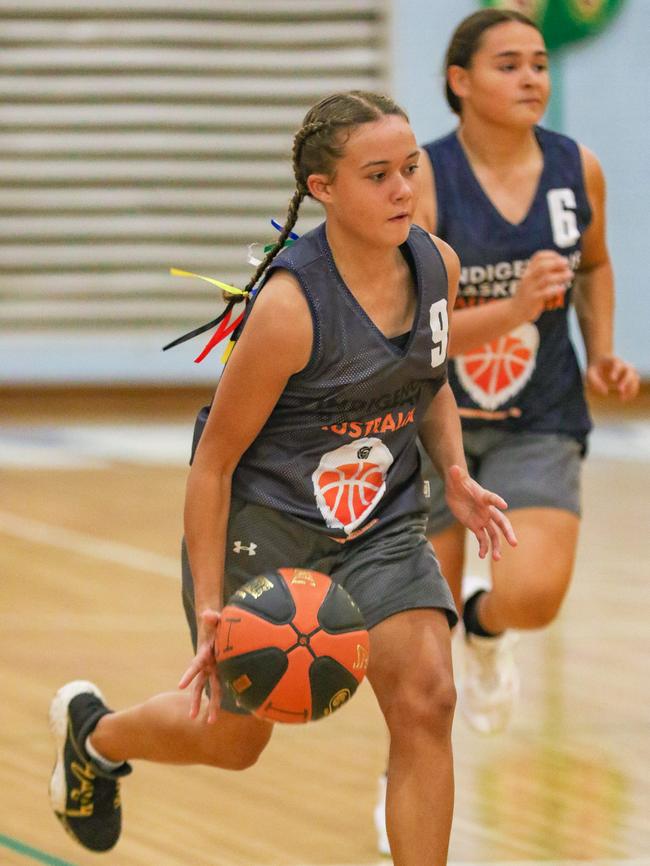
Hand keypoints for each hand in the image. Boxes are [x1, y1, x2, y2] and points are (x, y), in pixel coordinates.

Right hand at [178, 608, 221, 722]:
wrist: (217, 627)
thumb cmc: (216, 623)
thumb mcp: (215, 619)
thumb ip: (212, 617)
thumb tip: (207, 614)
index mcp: (204, 654)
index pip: (194, 666)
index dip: (187, 675)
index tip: (179, 686)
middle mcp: (206, 665)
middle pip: (199, 686)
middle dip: (195, 701)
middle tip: (191, 717)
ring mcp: (214, 669)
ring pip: (211, 689)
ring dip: (210, 705)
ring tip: (211, 722)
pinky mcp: (223, 670)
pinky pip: (225, 684)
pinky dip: (232, 694)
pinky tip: (238, 705)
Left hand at [444, 464, 516, 559]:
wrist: (456, 489)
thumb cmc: (458, 482)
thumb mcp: (455, 478)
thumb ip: (456, 474)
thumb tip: (453, 467)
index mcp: (483, 497)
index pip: (492, 498)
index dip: (497, 500)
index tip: (504, 505)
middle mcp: (487, 510)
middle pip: (501, 522)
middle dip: (507, 532)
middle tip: (514, 542)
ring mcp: (483, 519)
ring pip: (494, 534)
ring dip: (496, 546)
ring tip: (496, 558)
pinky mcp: (476, 526)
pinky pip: (482, 539)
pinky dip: (483, 547)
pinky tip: (482, 556)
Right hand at [510, 250, 573, 322]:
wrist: (515, 310)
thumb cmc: (529, 294)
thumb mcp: (533, 280)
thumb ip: (545, 273)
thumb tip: (565, 267)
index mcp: (528, 271)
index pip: (538, 257)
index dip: (552, 255)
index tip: (561, 258)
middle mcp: (528, 278)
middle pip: (542, 266)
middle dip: (557, 263)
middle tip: (567, 264)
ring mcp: (530, 289)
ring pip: (546, 279)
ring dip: (561, 276)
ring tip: (570, 275)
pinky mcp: (533, 299)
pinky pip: (546, 293)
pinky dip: (556, 289)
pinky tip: (562, 288)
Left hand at [586, 355, 639, 400]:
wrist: (601, 362)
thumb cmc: (595, 369)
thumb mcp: (590, 373)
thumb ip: (595, 382)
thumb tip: (605, 392)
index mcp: (614, 361)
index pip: (618, 364)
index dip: (616, 371)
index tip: (612, 379)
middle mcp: (624, 365)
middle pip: (629, 371)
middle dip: (625, 380)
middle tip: (619, 389)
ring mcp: (629, 371)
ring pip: (635, 379)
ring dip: (630, 388)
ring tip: (621, 398)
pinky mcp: (630, 378)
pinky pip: (634, 385)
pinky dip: (631, 392)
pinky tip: (623, 399)